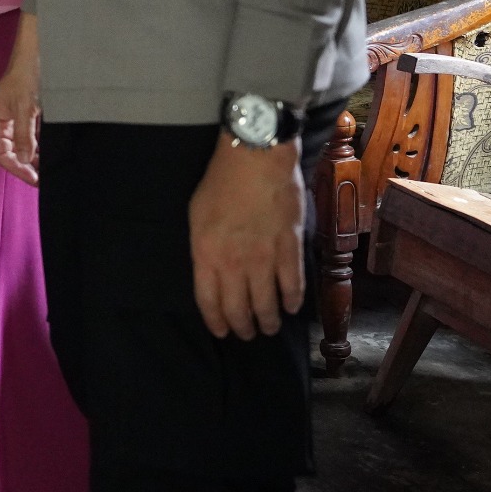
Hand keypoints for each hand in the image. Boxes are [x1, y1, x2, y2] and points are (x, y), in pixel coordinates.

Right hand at [0, 12, 41, 186]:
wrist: (38, 49)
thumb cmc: (27, 74)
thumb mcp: (26, 108)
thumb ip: (24, 135)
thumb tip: (24, 160)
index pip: (0, 153)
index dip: (16, 168)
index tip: (34, 179)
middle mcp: (3, 119)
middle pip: (9, 150)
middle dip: (24, 165)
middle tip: (42, 177)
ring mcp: (16, 114)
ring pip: (21, 143)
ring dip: (33, 156)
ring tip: (48, 167)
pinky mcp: (29, 109)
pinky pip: (31, 132)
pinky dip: (40, 143)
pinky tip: (52, 149)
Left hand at [187, 131, 306, 339]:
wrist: (255, 158)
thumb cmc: (221, 183)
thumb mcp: (197, 217)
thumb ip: (203, 250)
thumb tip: (211, 273)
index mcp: (206, 255)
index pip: (209, 302)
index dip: (217, 322)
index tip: (223, 332)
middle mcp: (234, 263)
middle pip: (239, 309)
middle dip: (244, 327)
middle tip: (249, 333)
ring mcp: (264, 258)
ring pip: (267, 304)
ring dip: (269, 321)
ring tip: (270, 326)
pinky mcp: (290, 248)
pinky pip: (293, 285)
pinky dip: (293, 301)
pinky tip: (292, 307)